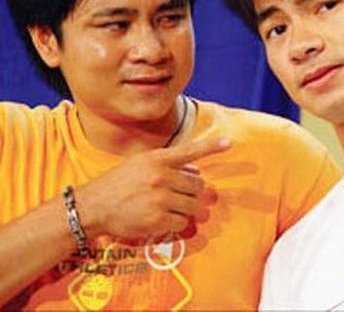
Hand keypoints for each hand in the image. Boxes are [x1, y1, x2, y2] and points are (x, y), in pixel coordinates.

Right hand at [77, 137, 230, 238]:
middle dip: (192, 192)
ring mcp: (160, 198)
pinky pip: (182, 222)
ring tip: (167, 208)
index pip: (190, 150)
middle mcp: (161, 176)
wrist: (92, 206)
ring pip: (192, 205)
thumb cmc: (117, 184)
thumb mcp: (140, 164)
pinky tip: (161, 219)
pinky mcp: (158, 218)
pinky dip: (176, 223)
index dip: (211, 146)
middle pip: (197, 185)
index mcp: (157, 159)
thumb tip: (195, 171)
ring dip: (185, 209)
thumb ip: (166, 164)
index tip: (228, 143)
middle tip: (177, 195)